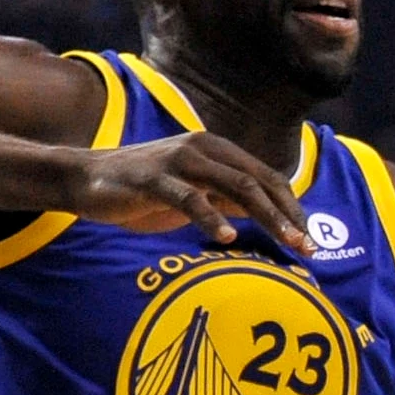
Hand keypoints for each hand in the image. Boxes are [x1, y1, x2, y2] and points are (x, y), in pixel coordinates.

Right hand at [56, 132, 311, 252]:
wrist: (86, 178)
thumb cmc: (144, 191)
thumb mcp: (194, 194)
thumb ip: (227, 199)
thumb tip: (268, 217)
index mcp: (216, 150)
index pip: (267, 177)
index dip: (291, 207)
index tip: (307, 237)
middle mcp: (203, 148)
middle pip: (258, 182)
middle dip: (287, 215)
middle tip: (306, 245)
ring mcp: (178, 161)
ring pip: (235, 186)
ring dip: (266, 216)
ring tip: (286, 241)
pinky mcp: (153, 179)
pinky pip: (189, 198)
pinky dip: (211, 218)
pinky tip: (228, 236)